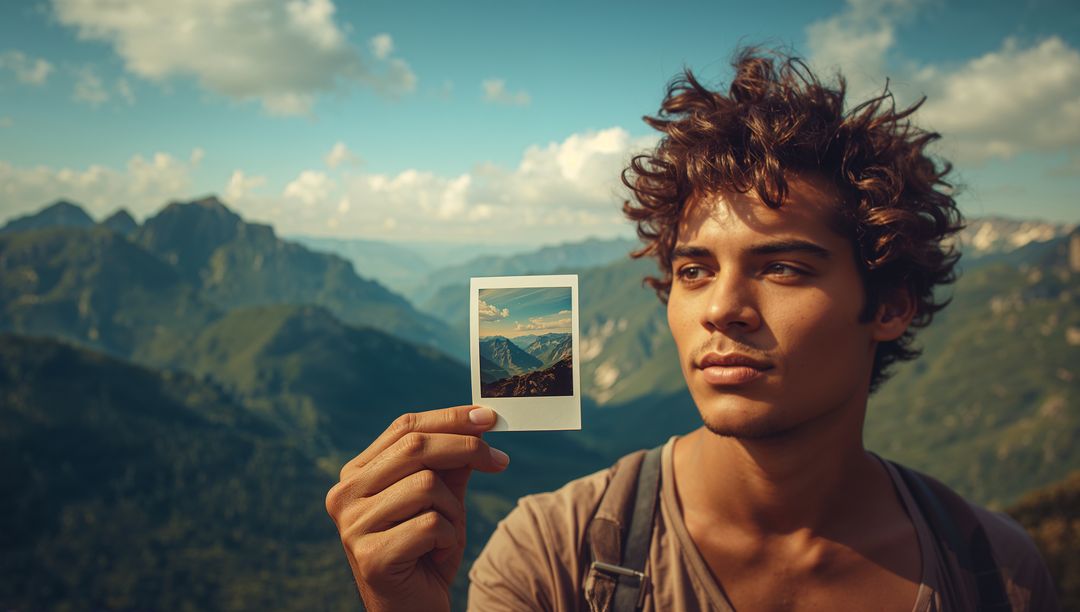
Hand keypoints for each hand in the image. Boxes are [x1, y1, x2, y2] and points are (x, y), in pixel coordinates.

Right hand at [325, 405, 508, 610]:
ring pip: (426, 486)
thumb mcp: (443, 500)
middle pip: (416, 448)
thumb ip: (453, 464)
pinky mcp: (370, 555)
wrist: (413, 610)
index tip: (489, 418)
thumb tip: (479, 424)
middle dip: (466, 449)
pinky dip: (447, 538)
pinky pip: (430, 525)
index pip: (404, 428)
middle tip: (500, 460)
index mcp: (357, 474)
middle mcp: (345, 494)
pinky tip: (435, 555)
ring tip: (445, 535)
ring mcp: (352, 525)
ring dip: (453, 511)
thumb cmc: (427, 552)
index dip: (449, 418)